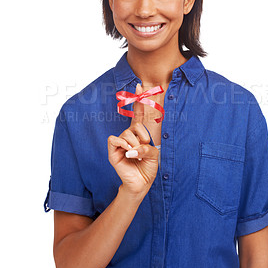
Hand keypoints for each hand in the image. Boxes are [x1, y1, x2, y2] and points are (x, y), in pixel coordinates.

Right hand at [108, 83, 159, 197]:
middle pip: (136, 125)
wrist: (141, 183)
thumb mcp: (154, 154)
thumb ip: (147, 145)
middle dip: (144, 137)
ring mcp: (120, 143)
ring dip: (136, 145)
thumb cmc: (148, 167)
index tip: (139, 85)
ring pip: (127, 133)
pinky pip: (115, 139)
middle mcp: (129, 136)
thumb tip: (132, 146)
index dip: (139, 100)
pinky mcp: (113, 150)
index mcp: (139, 134)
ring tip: (137, 155)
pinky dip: (124, 145)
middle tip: (144, 149)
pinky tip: (128, 153)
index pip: (138, 114)